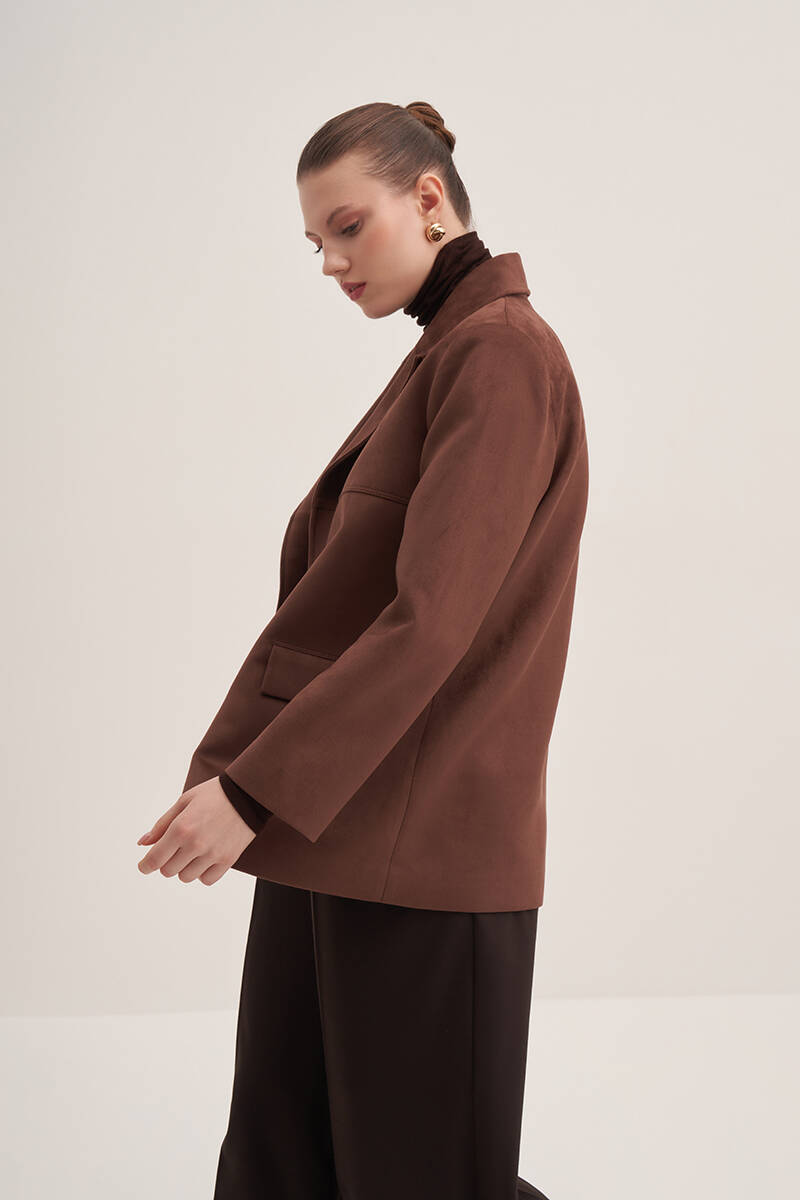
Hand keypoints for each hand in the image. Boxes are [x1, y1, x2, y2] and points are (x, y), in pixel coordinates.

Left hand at [136, 776, 256, 885]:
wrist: (247, 794)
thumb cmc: (213, 795)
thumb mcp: (183, 802)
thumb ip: (162, 825)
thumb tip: (143, 843)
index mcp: (181, 828)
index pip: (155, 859)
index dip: (145, 866)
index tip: (144, 866)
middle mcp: (195, 844)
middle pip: (168, 871)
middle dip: (166, 862)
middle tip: (175, 849)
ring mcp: (212, 854)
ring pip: (186, 877)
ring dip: (184, 867)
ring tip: (193, 851)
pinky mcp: (228, 860)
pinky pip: (206, 880)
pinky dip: (202, 873)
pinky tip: (204, 859)